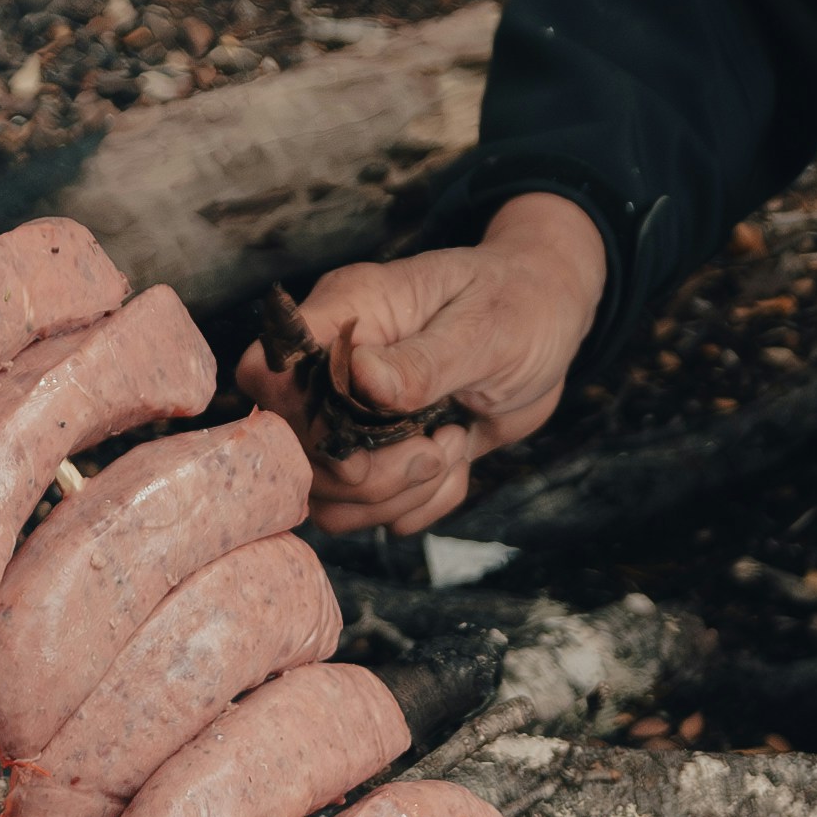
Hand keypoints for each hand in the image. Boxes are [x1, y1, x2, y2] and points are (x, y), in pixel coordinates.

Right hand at [250, 193, 611, 533]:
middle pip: (298, 455)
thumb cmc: (517, 302)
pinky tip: (456, 459)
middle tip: (437, 446)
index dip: (297, 415)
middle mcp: (335, 370)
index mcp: (346, 316)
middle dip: (374, 473)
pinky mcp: (382, 456)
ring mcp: (353, 419)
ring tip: (451, 447)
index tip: (366, 427)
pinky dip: (422, 503)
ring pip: (332, 499)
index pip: (267, 370)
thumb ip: (424, 361)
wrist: (548, 319)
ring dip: (399, 495)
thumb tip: (362, 378)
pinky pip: (376, 513)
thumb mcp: (484, 328)